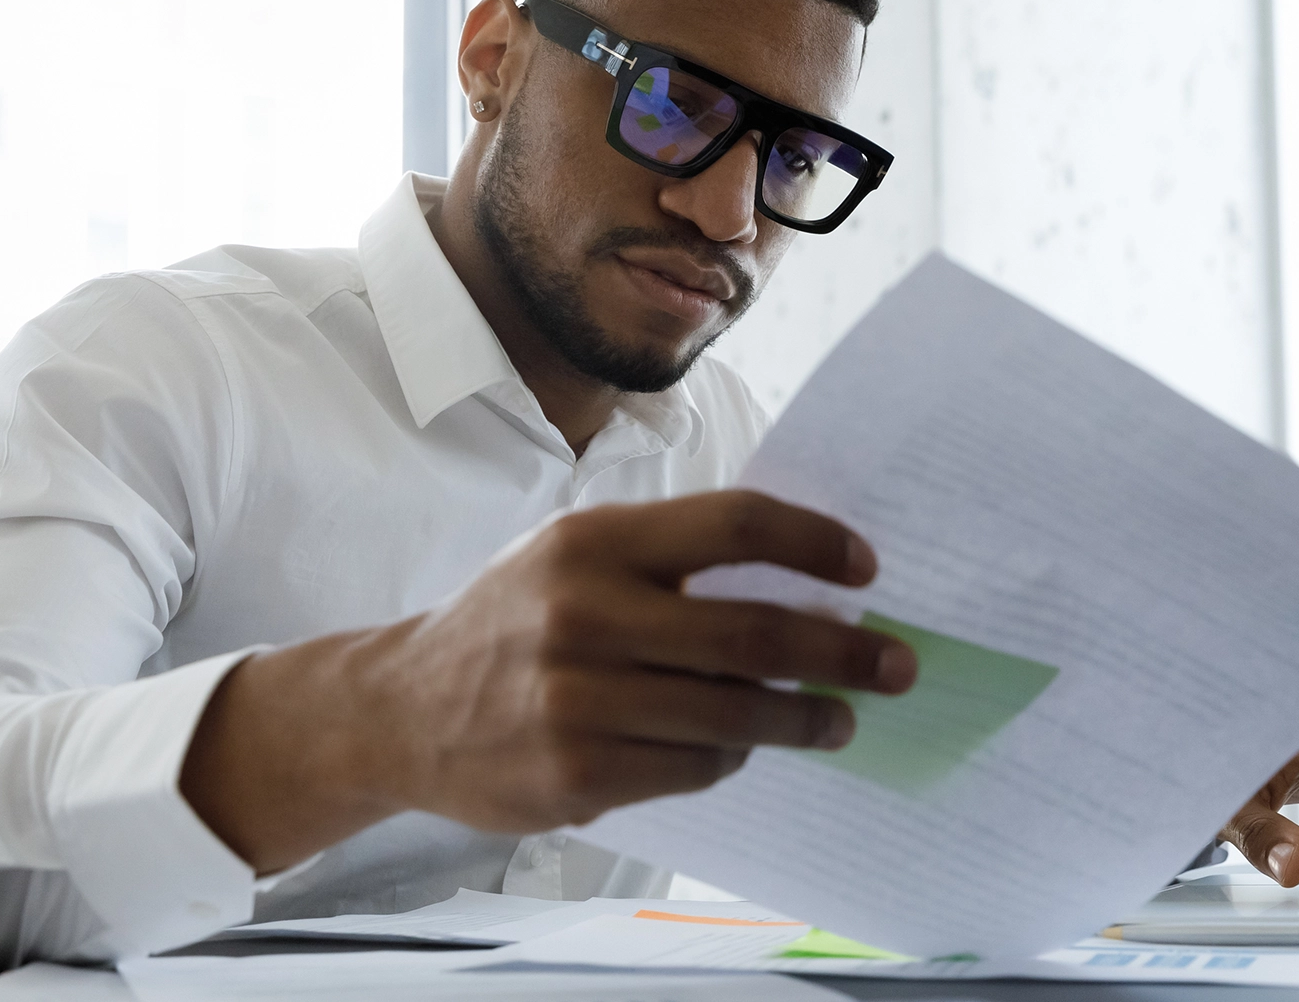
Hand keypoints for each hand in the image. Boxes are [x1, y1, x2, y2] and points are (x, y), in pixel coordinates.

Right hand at [182, 490, 917, 872]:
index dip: (813, 543)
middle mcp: (584, 613)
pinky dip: (731, 759)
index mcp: (594, 542)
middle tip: (897, 664)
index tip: (866, 568)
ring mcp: (577, 699)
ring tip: (840, 719)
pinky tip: (739, 749)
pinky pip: (694, 769)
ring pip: (735, 713)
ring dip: (805, 718)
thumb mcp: (575, 559)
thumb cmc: (514, 622)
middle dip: (843, 652)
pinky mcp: (576, 772)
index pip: (733, 526)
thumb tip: (803, 582)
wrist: (402, 709)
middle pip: (752, 631)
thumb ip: (671, 562)